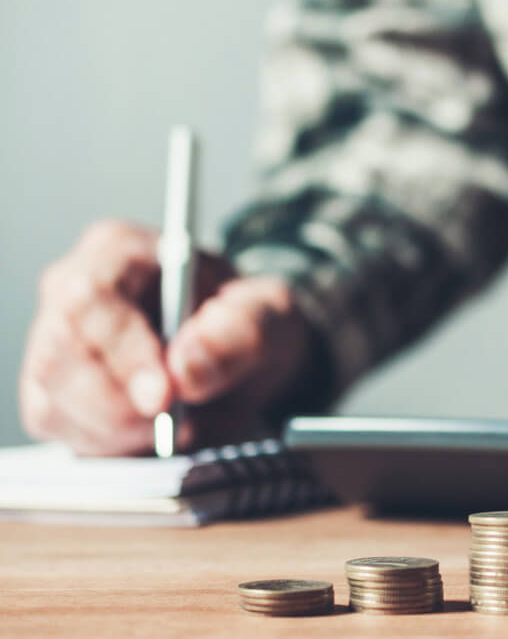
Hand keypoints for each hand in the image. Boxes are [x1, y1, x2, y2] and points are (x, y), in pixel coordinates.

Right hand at [19, 220, 310, 455]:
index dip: (123, 351)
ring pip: (52, 401)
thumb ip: (240, 330)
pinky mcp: (49, 390)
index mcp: (117, 250)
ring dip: (117, 430)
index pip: (91, 297)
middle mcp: (69, 290)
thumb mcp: (270, 313)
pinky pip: (57, 427)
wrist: (245, 351)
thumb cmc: (250, 319)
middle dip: (119, 406)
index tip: (164, 396)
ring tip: (176, 424)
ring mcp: (51, 342)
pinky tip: (149, 433)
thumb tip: (186, 368)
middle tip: (178, 425)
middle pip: (59, 355)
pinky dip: (106, 443)